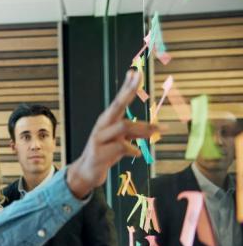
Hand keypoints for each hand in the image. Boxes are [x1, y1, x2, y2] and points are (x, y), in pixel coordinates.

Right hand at [67, 71, 158, 197]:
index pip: (118, 101)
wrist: (85, 173)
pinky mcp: (99, 153)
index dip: (127, 86)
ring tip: (159, 131)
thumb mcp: (121, 141)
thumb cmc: (104, 154)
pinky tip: (136, 154)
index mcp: (107, 121)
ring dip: (144, 128)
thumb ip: (134, 133)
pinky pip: (121, 147)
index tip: (135, 72)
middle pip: (117, 105)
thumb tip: (154, 128)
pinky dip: (132, 150)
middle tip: (138, 76)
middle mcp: (101, 126)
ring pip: (124, 126)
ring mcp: (99, 139)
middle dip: (128, 90)